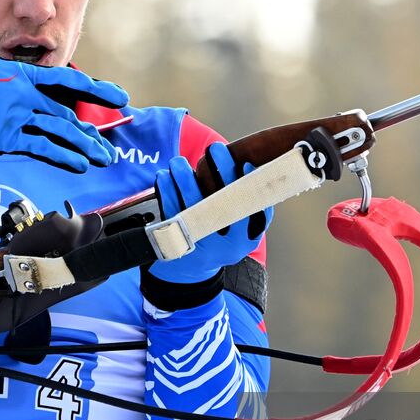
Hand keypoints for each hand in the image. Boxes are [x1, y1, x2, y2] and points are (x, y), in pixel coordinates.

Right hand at [0, 59, 128, 171]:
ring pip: (61, 131)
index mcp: (24, 75)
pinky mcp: (7, 138)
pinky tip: (79, 164)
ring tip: (102, 158)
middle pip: (68, 113)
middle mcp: (24, 93)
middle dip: (91, 131)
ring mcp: (16, 116)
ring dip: (85, 146)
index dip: (97, 90)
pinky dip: (64, 156)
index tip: (119, 97)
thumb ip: (27, 87)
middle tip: (108, 145)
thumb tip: (53, 103)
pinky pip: (43, 148)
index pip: (69, 80)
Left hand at [147, 142, 271, 285]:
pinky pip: (171, 211)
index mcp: (245, 240)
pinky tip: (164, 176)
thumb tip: (250, 167)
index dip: (251, 187)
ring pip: (192, 205)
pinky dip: (167, 191)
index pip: (254, 212)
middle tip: (216, 148)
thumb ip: (249, 206)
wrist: (191, 271)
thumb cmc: (221, 239)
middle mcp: (225, 247)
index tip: (246, 163)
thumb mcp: (242, 231)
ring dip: (185, 178)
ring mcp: (200, 246)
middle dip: (220, 172)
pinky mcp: (176, 243)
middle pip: (223, 204)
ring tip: (179, 161)